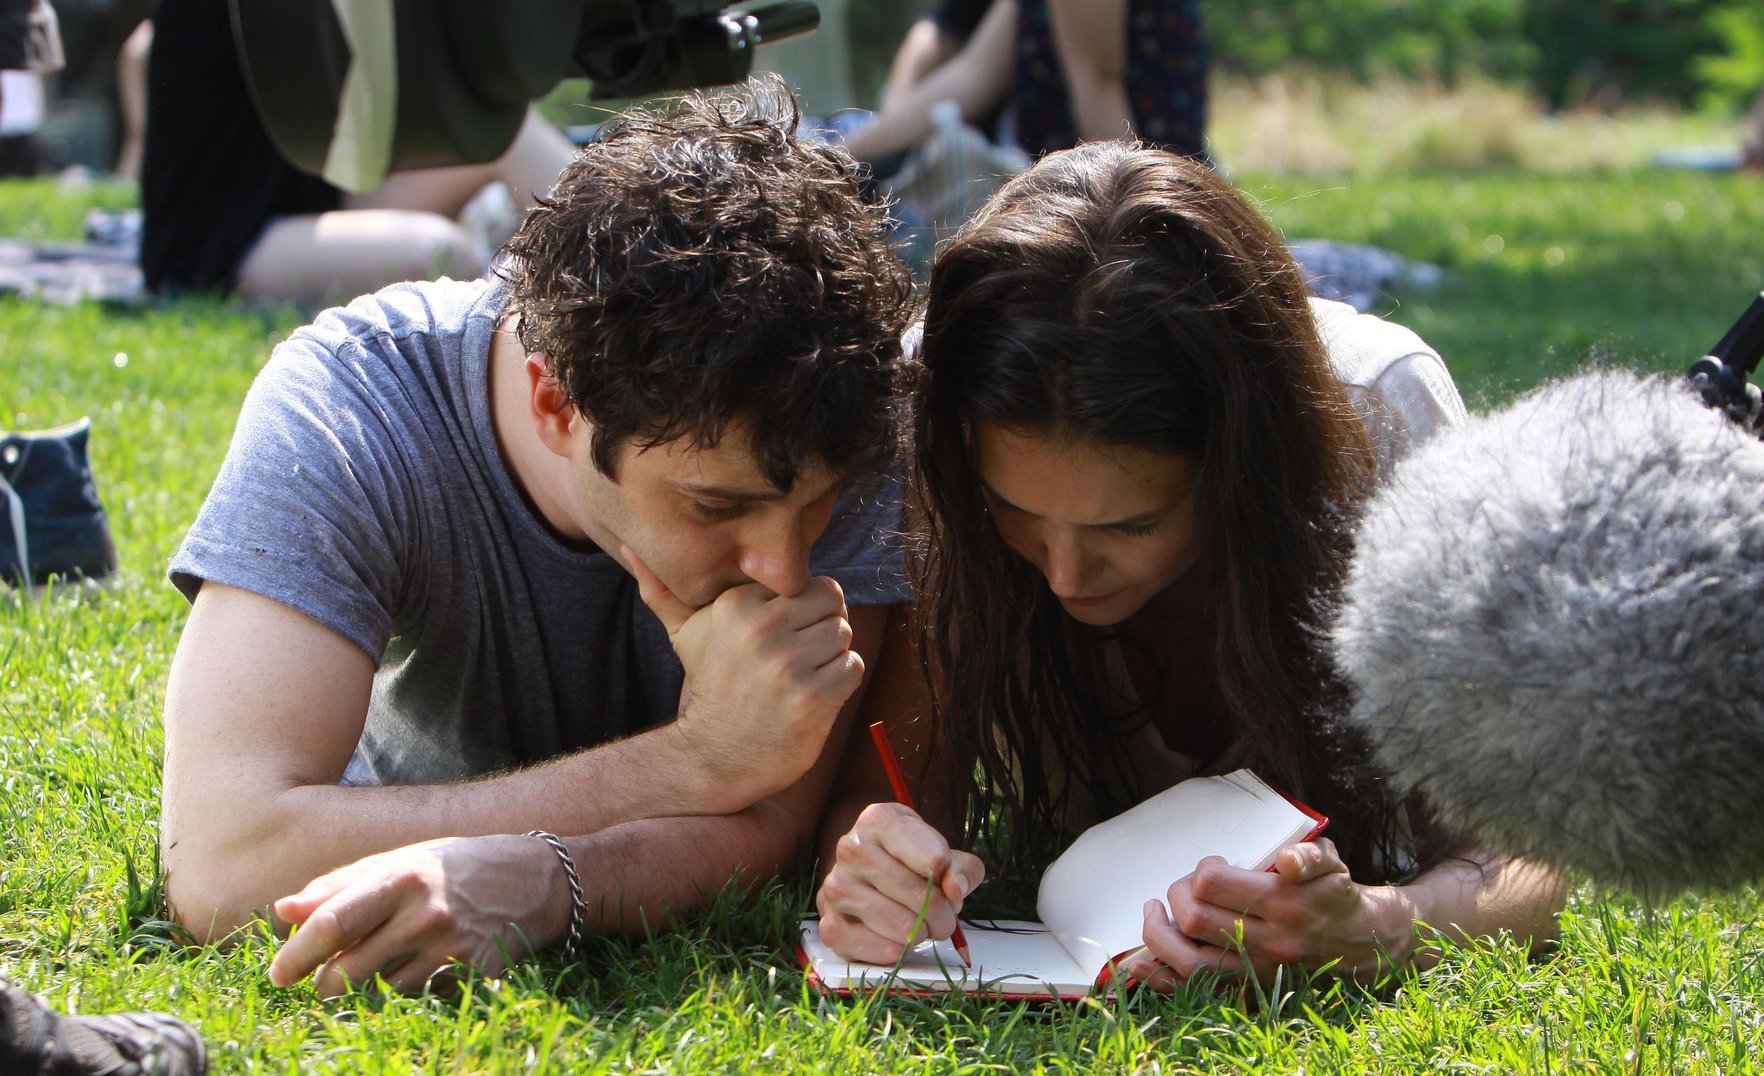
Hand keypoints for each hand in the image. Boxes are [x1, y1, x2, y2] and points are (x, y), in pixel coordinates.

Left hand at [267, 834, 567, 996]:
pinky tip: (428, 969)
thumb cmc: (457, 867)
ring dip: (372, 990)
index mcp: (401, 877)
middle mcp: (425, 913)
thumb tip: (282, 911)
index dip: (296, 954)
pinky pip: (423, 1001)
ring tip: (389, 964)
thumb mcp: (401, 862)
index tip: (277, 974)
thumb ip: (340, 885)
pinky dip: (414, 994)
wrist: (538, 878)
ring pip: (382, 994)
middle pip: (348, 973)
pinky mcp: (476, 973)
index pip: (332, 923)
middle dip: (326, 985)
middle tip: (327, 979)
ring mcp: (452, 947)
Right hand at [626, 546, 863, 810]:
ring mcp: (788, 666)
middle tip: (800, 652)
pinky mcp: (813, 698)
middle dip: (822, 627)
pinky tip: (814, 693)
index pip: (809, 582)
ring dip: (832, 656)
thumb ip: (662, 589)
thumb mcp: (684, 634)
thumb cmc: (709, 685)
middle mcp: (762, 631)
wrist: (715, 755)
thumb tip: (629, 548)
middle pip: (833, 604)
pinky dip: (841, 681)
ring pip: (844, 635)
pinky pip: (852, 667)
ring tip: (804, 673)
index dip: (804, 607)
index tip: (783, 632)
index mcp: (737, 606)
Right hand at [815, 802, 984, 962]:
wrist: (864, 875)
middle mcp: (851, 848)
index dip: (950, 879)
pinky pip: (882, 950)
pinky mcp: (830, 925)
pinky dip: (899, 952)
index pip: (935, 858)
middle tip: (942, 916)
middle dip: (943, 915)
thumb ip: (962, 868)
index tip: (949, 883)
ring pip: (904, 927)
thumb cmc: (908, 861)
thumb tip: (955, 888)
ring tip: (920, 925)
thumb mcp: (941, 851)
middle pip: (921, 895)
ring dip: (922, 934)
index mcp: (878, 821)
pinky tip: (896, 938)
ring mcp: (836, 887)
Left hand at [1124, 839, 1416, 989]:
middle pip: (1195, 918)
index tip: (1214, 864)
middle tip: (1184, 886)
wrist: (1361, 943)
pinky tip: (1142, 959)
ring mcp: (1255, 970)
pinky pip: (1194, 989)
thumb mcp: (1332, 864)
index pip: (1213, 884)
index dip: (1202, 869)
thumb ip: (1309, 855)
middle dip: (1177, 894)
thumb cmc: (1335, 894)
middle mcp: (1268, 942)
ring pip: (1188, 960)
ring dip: (1158, 934)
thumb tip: (1288, 859)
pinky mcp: (1247, 987)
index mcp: (1284, 904)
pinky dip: (1161, 976)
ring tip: (1153, 912)